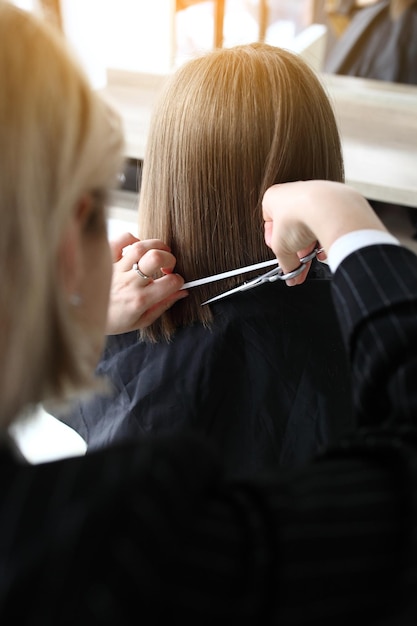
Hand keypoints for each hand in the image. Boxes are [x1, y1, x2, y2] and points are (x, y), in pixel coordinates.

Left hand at [106, 233, 187, 334]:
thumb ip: (163, 305)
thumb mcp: (142, 320)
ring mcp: (116, 269)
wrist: (85, 317)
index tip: (175, 282)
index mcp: (140, 300)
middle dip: (170, 258)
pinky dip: (132, 239)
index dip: (179, 280)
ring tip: (158, 253)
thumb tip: (182, 291)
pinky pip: (120, 240)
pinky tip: (136, 248)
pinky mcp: (106, 259)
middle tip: (168, 266)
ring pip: (140, 247)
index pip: (171, 282)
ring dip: (156, 246)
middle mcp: (128, 283)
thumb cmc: (114, 320)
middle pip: (156, 258)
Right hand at [262, 180, 387, 284]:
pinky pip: (327, 222)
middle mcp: (294, 192)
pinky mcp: (333, 200)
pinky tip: (325, 250)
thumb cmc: (300, 216)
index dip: (274, 243)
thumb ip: (284, 262)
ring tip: (313, 259)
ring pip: (310, 224)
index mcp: (273, 198)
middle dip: (295, 248)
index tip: (281, 255)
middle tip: (298, 263)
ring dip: (310, 244)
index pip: (270, 223)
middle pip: (292, 226)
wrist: (329, 209)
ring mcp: (314, 195)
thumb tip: (290, 272)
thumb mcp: (281, 247)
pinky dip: (326, 235)